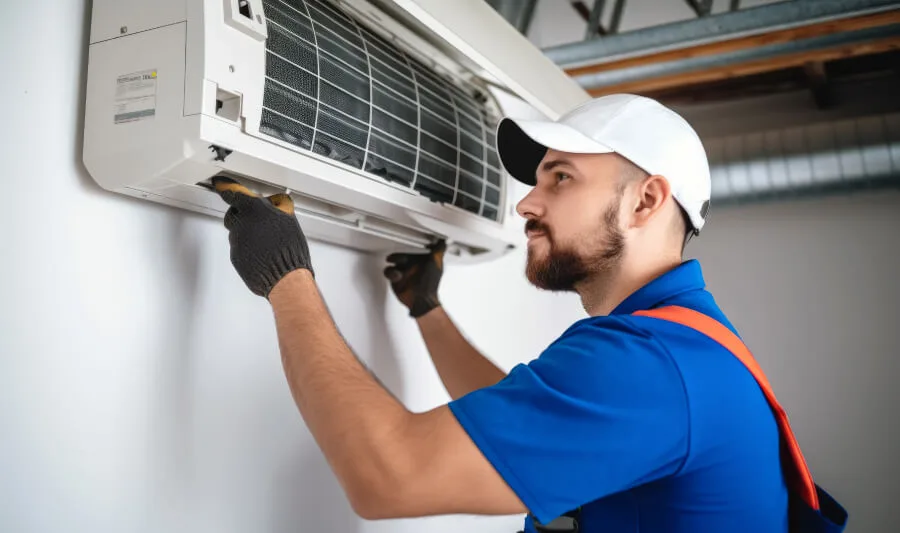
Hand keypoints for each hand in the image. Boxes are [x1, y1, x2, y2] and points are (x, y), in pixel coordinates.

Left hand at [212, 176, 312, 297]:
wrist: (285, 278)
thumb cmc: (290, 250)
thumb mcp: (289, 220)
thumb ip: (278, 207)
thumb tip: (276, 202)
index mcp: (255, 210)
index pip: (234, 193)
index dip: (226, 187)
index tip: (220, 183)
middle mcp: (241, 223)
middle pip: (233, 213)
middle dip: (242, 214)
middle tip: (257, 220)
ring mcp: (236, 241)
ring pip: (236, 232)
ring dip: (246, 233)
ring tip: (265, 241)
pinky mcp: (235, 256)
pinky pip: (238, 247)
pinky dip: (247, 248)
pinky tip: (261, 253)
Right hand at [384, 240, 445, 317]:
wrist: (421, 300)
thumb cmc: (430, 283)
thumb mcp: (436, 263)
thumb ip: (439, 250)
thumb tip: (442, 241)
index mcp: (422, 262)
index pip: (414, 251)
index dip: (410, 247)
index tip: (407, 243)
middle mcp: (413, 267)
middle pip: (401, 257)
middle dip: (398, 256)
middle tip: (396, 257)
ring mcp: (404, 274)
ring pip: (394, 264)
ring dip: (394, 265)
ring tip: (396, 267)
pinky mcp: (396, 281)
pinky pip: (389, 273)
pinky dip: (391, 273)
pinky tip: (397, 276)